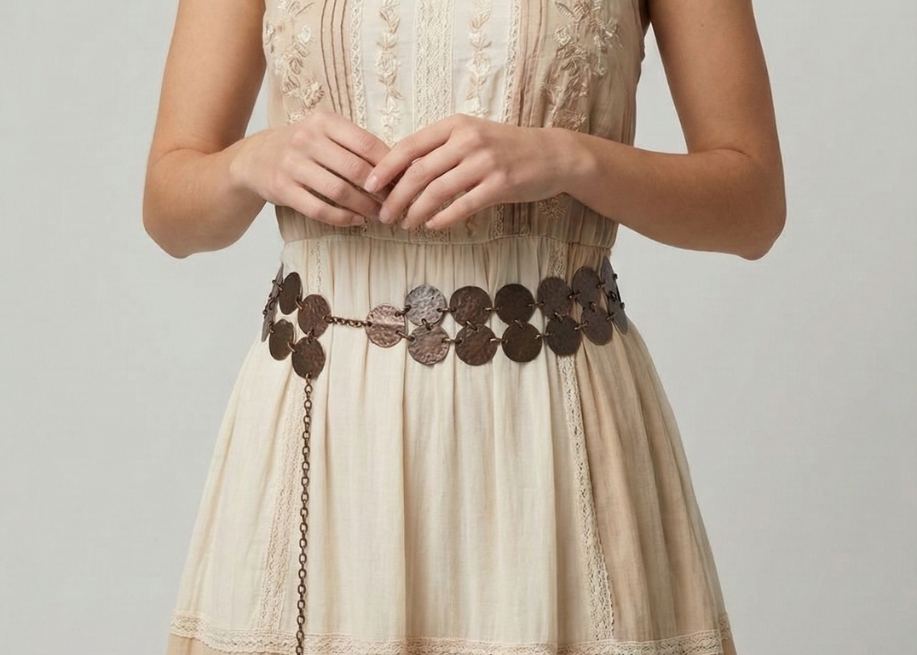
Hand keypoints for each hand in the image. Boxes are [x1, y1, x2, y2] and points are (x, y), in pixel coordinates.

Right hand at [231, 109, 390, 225]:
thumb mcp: (324, 133)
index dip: (389, 165)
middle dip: (380, 190)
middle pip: (355, 169)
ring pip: (339, 191)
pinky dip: (342, 218)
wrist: (254, 158)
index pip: (366, 143)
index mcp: (323, 121)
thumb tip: (398, 165)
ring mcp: (292, 164)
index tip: (402, 180)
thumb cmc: (302, 147)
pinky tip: (356, 220)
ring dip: (364, 207)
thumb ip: (355, 144)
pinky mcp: (283, 189)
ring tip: (379, 214)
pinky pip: (319, 209)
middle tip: (394, 202)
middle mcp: (306, 139)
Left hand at [363, 114, 572, 229]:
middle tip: (384, 215)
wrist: (551, 155)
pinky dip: (443, 218)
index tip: (368, 186)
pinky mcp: (500, 185)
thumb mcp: (471, 136)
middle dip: (396, 197)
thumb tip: (399, 172)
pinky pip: (462, 205)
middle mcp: (468, 140)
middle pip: (418, 172)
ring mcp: (484, 162)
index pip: (409, 146)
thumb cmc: (505, 148)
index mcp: (455, 125)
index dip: (385, 168)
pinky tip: (432, 226)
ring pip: (437, 191)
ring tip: (406, 225)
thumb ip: (439, 149)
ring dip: (416, 211)